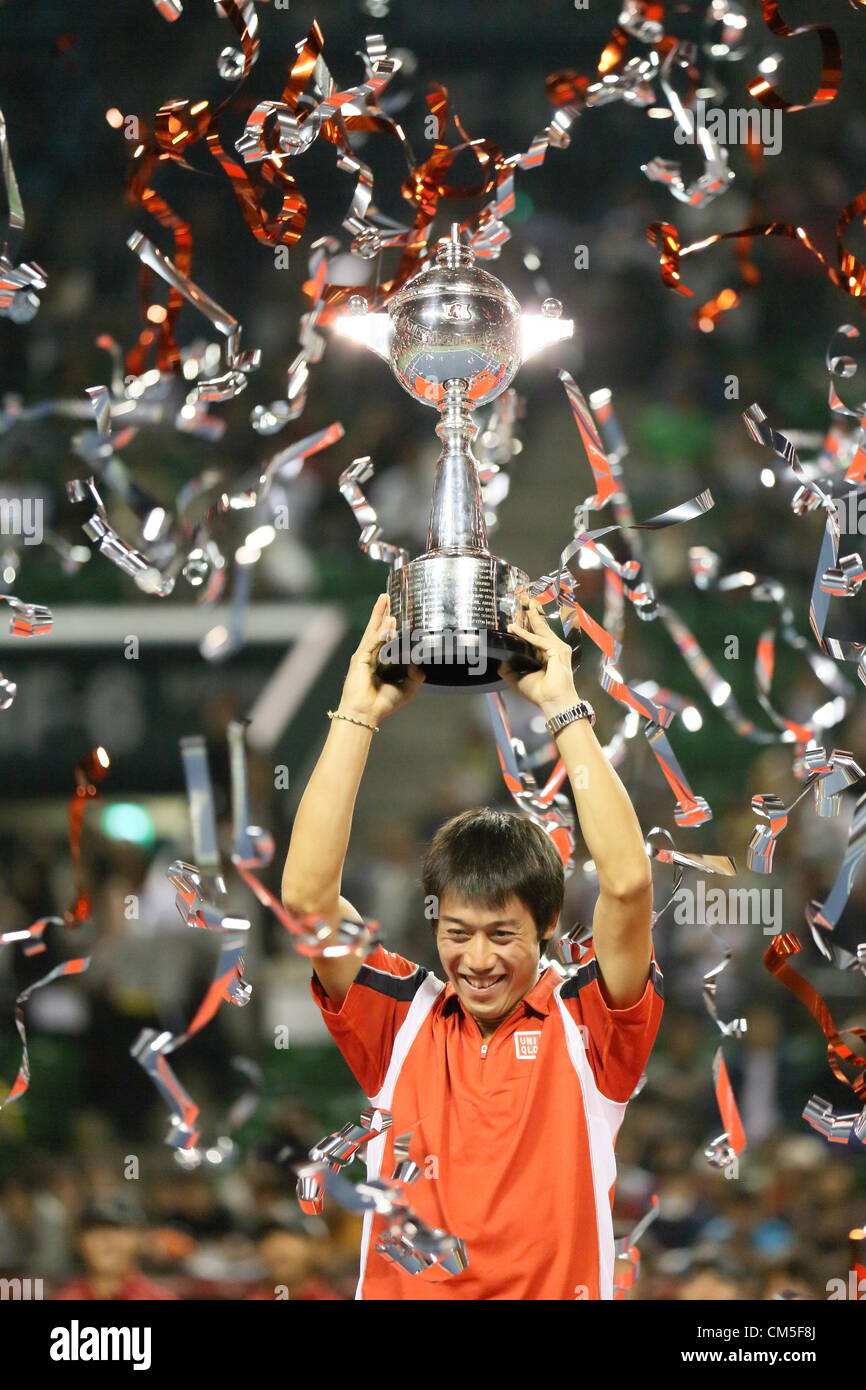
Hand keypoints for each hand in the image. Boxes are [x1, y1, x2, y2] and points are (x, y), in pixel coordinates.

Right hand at [338, 593, 424, 725]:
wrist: (366, 714)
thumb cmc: (382, 704)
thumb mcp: (407, 689)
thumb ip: (416, 676)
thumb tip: (419, 663)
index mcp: (381, 661)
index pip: (386, 638)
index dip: (391, 624)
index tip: (397, 610)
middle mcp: (371, 656)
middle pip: (377, 628)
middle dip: (382, 612)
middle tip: (387, 595)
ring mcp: (364, 656)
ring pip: (374, 631)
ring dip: (379, 614)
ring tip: (385, 599)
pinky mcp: (359, 659)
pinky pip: (372, 642)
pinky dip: (381, 632)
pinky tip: (388, 622)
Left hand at [498, 593, 578, 716]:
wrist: (552, 702)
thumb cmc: (540, 693)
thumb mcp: (518, 678)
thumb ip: (509, 670)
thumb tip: (498, 663)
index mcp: (546, 653)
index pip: (536, 633)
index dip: (527, 622)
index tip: (518, 611)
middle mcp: (553, 648)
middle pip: (540, 627)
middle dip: (530, 612)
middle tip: (522, 598)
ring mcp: (558, 649)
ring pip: (540, 629)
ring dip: (529, 616)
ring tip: (521, 603)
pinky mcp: (557, 651)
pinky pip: (539, 640)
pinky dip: (526, 634)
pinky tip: (515, 628)